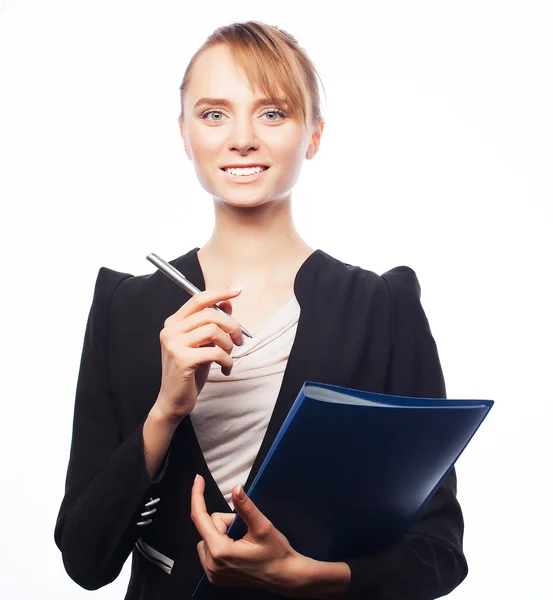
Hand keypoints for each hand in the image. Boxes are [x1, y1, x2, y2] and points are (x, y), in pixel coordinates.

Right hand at [154, 287, 243, 423]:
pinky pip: (215, 351)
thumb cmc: (189, 372)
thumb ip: (212, 323)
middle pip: (210, 315)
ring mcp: (174, 344)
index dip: (220, 292)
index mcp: (174, 322)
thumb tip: (228, 302)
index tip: (237, 290)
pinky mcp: (181, 359)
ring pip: (213, 331)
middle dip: (232, 326)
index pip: (198, 299)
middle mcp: (170, 330)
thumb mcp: (203, 344)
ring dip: (229, 344)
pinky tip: (225, 368)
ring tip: (229, 356)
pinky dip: (227, 360)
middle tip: (239, 341)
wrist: (174, 401)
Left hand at [191, 474, 306, 595]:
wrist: (284, 576)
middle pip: (209, 526)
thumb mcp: (263, 527)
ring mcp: (212, 573)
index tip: (198, 480)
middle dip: (226, 521)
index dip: (198, 495)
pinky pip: (209, 550)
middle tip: (245, 530)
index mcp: (220, 551)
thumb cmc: (276, 554)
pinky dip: (220, 543)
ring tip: (242, 541)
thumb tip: (236, 489)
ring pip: (208, 537)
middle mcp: (212, 565)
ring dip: (222, 533)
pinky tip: (236, 549)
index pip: (200, 517)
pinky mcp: (215, 576)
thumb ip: (246, 507)